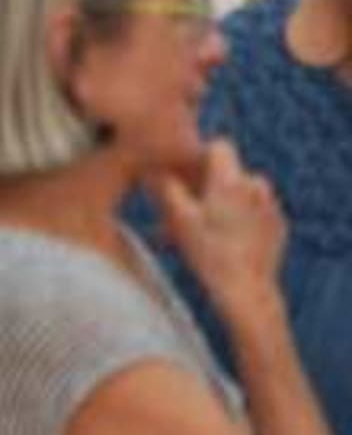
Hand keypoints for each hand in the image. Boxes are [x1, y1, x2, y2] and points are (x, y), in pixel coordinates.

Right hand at [148, 141, 288, 319]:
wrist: (246, 289)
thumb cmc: (209, 253)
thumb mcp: (179, 218)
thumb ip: (167, 186)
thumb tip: (157, 167)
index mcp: (232, 180)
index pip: (220, 145)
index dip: (200, 155)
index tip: (185, 175)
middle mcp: (256, 187)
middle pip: (228, 172)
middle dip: (205, 186)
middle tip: (184, 212)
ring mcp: (271, 206)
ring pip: (241, 192)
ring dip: (222, 202)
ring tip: (202, 230)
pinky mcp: (278, 225)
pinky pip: (255, 210)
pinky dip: (239, 218)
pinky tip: (224, 240)